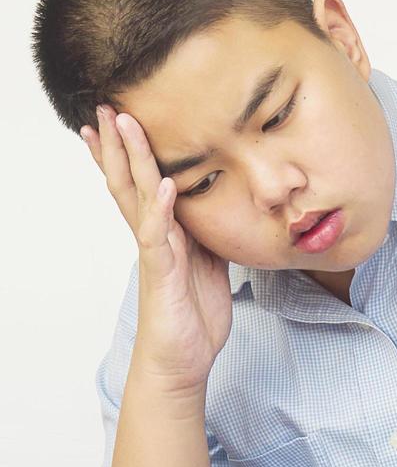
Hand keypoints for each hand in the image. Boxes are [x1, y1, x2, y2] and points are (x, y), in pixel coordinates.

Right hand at [81, 107, 231, 389]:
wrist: (184, 361)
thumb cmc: (193, 315)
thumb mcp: (209, 266)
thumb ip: (207, 236)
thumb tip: (221, 211)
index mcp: (165, 233)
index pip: (142, 183)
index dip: (130, 152)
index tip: (118, 117)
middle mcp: (154, 238)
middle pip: (130, 181)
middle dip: (119, 144)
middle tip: (105, 105)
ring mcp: (155, 254)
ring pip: (137, 198)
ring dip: (131, 161)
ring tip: (122, 125)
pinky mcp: (162, 275)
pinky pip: (159, 237)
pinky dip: (160, 210)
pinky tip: (162, 185)